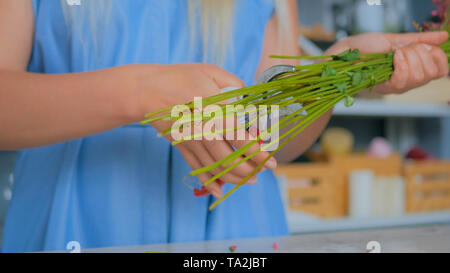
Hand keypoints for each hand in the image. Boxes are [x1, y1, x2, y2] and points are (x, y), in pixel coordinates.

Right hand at [126, 63, 276, 197]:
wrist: (146, 91)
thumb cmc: (179, 77)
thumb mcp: (210, 72)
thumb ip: (234, 85)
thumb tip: (250, 102)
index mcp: (214, 112)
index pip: (242, 140)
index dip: (259, 154)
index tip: (272, 162)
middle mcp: (204, 132)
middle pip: (231, 160)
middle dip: (251, 170)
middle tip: (264, 171)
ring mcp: (192, 143)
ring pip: (216, 168)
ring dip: (236, 178)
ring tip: (250, 180)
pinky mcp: (182, 148)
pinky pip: (197, 170)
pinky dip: (209, 182)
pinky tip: (219, 191)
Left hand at [325, 31, 448, 93]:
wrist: (345, 52)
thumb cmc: (366, 46)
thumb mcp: (397, 39)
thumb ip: (420, 40)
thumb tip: (444, 37)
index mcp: (413, 68)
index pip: (441, 70)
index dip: (438, 57)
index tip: (422, 45)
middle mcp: (407, 80)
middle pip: (432, 73)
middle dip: (422, 54)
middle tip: (404, 48)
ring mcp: (396, 86)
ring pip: (419, 77)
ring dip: (411, 58)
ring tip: (396, 52)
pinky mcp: (384, 88)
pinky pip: (403, 81)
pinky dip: (402, 65)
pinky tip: (393, 57)